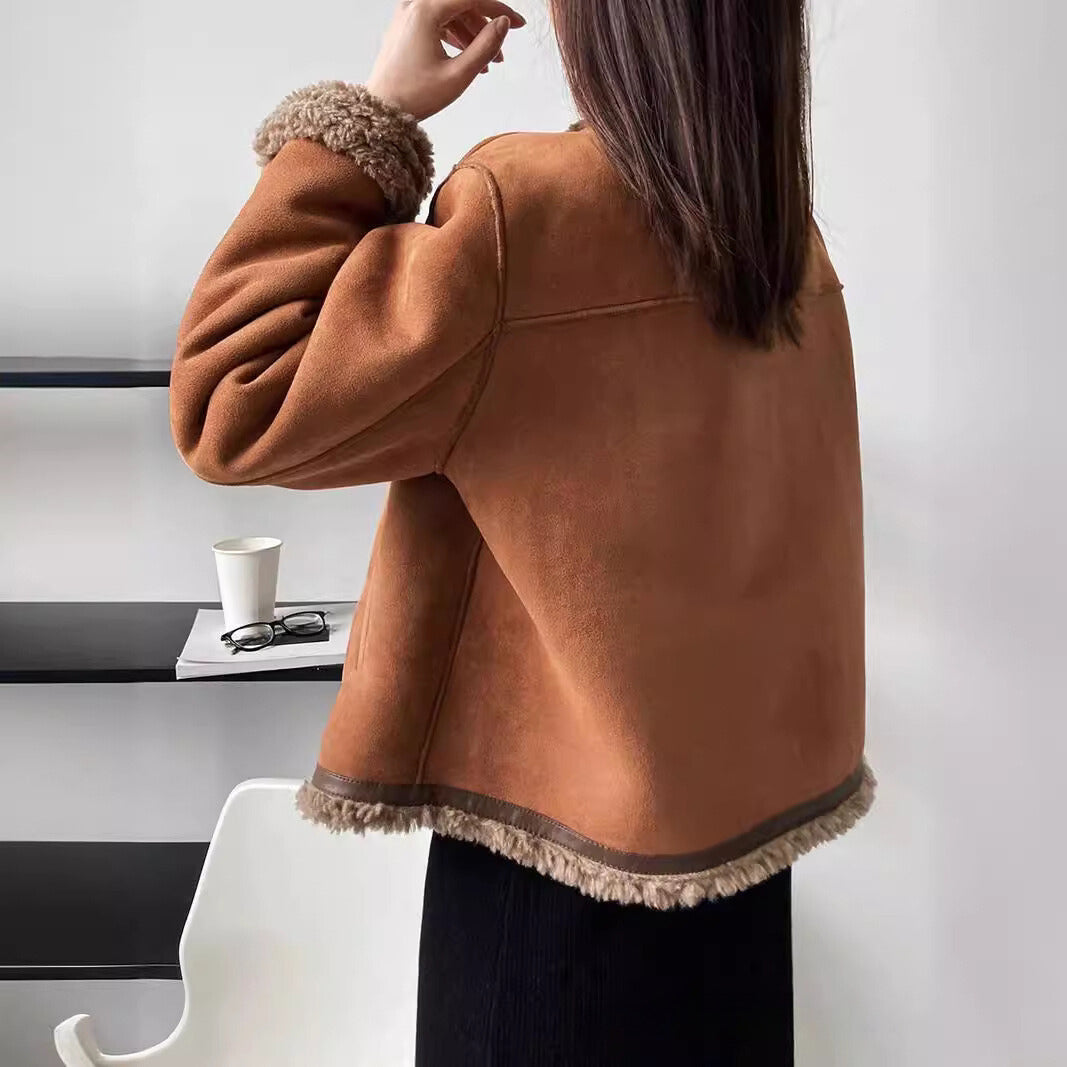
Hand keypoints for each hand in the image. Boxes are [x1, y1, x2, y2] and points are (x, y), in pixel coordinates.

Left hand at [366, 0, 525, 120]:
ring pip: (450, 14)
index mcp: (424, 11)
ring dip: (473, 33)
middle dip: (485, 25)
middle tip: (504, 48)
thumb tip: (503, 24)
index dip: (499, 10)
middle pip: (461, 5)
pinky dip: (456, 36)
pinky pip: (438, 22)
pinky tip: (469, 57)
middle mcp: (413, 5)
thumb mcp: (458, 75)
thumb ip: (485, 46)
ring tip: (489, 61)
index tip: (518, 24)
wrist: (383, 110)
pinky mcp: (405, 27)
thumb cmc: (415, 95)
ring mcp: (407, 15)